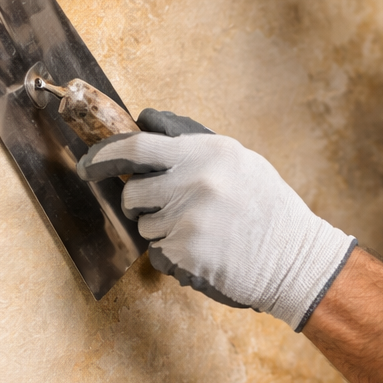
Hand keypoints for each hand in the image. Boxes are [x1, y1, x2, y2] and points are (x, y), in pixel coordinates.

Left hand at [76, 109, 355, 329]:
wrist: (295, 259)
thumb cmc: (267, 208)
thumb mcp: (239, 160)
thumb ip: (191, 142)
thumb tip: (143, 122)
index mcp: (208, 151)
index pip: (138, 147)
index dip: (104, 156)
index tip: (87, 165)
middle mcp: (195, 181)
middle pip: (132, 192)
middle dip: (141, 203)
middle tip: (170, 210)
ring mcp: (188, 218)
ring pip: (143, 225)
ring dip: (162, 230)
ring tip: (203, 231)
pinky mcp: (185, 252)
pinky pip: (156, 252)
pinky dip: (173, 255)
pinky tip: (205, 252)